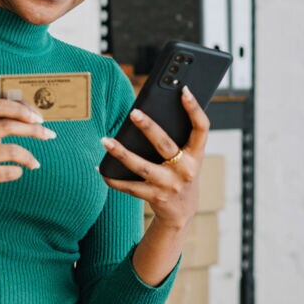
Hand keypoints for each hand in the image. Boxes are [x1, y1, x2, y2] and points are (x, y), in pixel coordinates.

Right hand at [0, 98, 56, 206]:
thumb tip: (30, 107)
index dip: (20, 109)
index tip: (38, 117)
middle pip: (7, 126)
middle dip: (32, 129)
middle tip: (48, 134)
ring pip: (11, 151)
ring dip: (29, 157)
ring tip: (35, 163)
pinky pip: (8, 172)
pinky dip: (18, 171)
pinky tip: (18, 172)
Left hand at [100, 85, 208, 227]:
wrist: (182, 212)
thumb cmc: (180, 175)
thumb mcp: (188, 159)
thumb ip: (177, 140)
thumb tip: (147, 116)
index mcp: (196, 156)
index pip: (201, 129)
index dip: (194, 109)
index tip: (184, 91)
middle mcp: (185, 170)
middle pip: (165, 145)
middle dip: (149, 128)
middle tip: (133, 112)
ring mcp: (169, 185)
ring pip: (141, 167)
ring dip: (121, 153)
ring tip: (106, 140)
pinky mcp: (154, 197)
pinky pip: (130, 187)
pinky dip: (114, 178)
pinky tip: (102, 168)